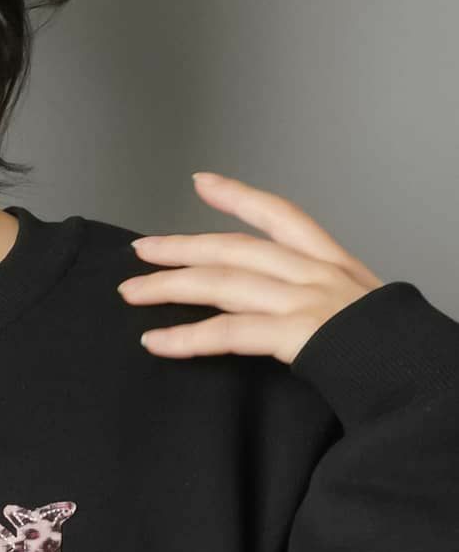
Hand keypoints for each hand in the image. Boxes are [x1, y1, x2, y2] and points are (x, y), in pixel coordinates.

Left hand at [120, 171, 385, 362]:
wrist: (421, 370)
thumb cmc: (391, 348)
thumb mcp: (360, 307)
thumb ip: (323, 297)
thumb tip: (286, 305)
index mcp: (332, 263)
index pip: (281, 216)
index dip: (238, 197)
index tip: (200, 182)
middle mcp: (315, 273)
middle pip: (235, 249)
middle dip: (182, 247)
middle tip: (140, 250)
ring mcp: (305, 300)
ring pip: (222, 283)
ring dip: (169, 287)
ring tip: (131, 293)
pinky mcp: (296, 333)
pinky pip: (228, 332)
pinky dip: (186, 338)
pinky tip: (155, 342)